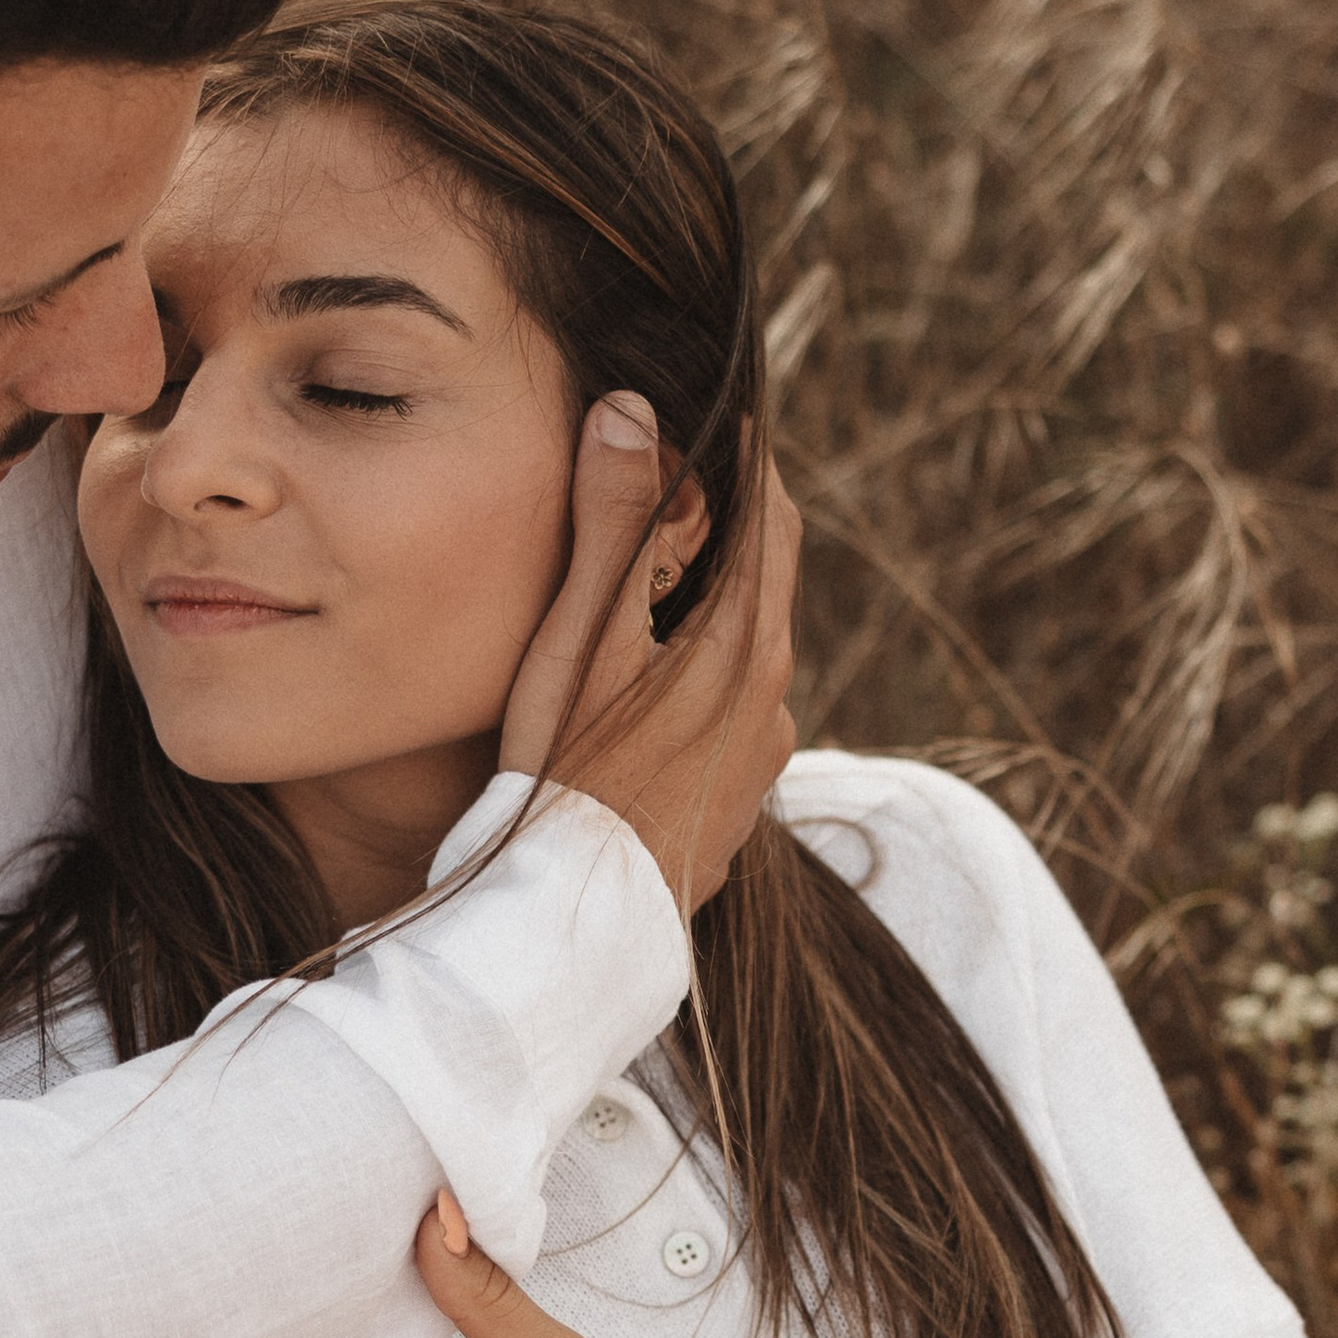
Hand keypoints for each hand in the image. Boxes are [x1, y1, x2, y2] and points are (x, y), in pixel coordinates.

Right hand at [497, 391, 799, 915]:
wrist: (573, 925)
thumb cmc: (564, 776)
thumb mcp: (578, 639)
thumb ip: (608, 524)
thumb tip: (630, 413)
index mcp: (745, 642)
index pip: (770, 514)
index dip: (744, 458)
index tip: (714, 419)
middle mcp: (772, 697)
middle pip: (766, 581)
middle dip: (726, 529)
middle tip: (679, 489)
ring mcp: (760, 759)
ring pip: (748, 653)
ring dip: (712, 612)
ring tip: (649, 594)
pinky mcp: (735, 806)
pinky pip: (731, 718)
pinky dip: (701, 683)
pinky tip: (644, 698)